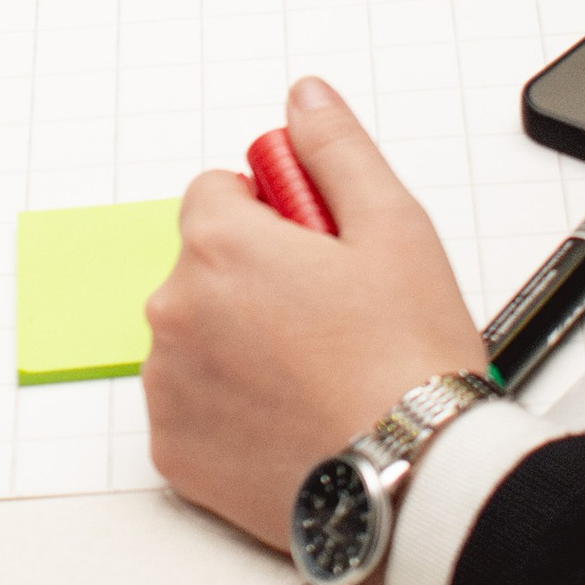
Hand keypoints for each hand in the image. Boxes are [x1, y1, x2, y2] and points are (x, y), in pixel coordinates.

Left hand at [141, 79, 487, 550]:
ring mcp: (168, 387)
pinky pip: (191, 409)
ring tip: (318, 377)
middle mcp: (175, 312)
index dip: (275, 217)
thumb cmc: (409, 363)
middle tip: (331, 319)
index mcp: (219, 246)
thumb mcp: (394, 226)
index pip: (216, 194)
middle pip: (204, 268)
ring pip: (197, 337)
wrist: (416, 485)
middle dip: (256, 281)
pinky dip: (230, 410)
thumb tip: (304, 100)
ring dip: (239, 344)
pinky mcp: (173, 452)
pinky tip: (291, 420)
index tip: (319, 252)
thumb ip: (335, 150)